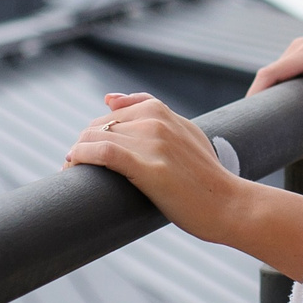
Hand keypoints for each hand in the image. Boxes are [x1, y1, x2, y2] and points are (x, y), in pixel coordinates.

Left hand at [66, 93, 302, 277]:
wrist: (230, 205)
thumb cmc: (206, 178)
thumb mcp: (186, 133)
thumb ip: (153, 113)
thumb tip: (108, 97)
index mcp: (163, 110)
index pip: (112, 113)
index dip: (95, 134)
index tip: (89, 153)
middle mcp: (157, 120)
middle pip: (99, 125)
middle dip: (83, 144)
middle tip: (76, 168)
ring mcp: (153, 142)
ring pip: (95, 137)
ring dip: (76, 154)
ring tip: (72, 172)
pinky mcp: (148, 166)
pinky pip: (102, 153)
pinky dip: (82, 157)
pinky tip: (74, 167)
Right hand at [249, 17, 302, 148]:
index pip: (271, 73)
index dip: (255, 93)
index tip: (246, 115)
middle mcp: (300, 48)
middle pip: (268, 74)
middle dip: (258, 97)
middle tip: (254, 125)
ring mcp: (300, 47)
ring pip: (275, 71)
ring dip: (267, 91)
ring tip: (262, 118)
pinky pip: (282, 68)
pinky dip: (276, 84)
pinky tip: (276, 103)